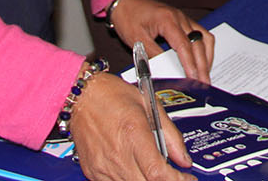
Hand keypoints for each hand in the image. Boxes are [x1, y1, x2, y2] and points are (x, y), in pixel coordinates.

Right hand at [70, 70, 191, 180]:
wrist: (81, 96)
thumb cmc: (111, 95)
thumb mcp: (150, 105)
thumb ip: (171, 135)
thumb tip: (184, 158)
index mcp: (133, 134)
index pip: (158, 173)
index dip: (177, 180)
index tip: (187, 178)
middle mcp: (117, 154)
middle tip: (174, 175)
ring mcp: (103, 166)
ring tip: (153, 169)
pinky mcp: (93, 172)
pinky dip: (130, 180)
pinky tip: (135, 168)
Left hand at [107, 0, 214, 83]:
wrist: (125, 1)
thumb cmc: (128, 17)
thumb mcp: (136, 39)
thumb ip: (151, 55)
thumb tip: (166, 72)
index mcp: (167, 20)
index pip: (184, 45)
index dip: (190, 64)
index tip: (194, 80)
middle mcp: (180, 17)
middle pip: (199, 43)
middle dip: (203, 65)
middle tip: (204, 84)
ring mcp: (184, 18)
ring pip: (205, 38)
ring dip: (206, 57)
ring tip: (204, 75)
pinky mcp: (184, 21)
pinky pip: (201, 34)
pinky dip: (204, 49)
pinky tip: (201, 61)